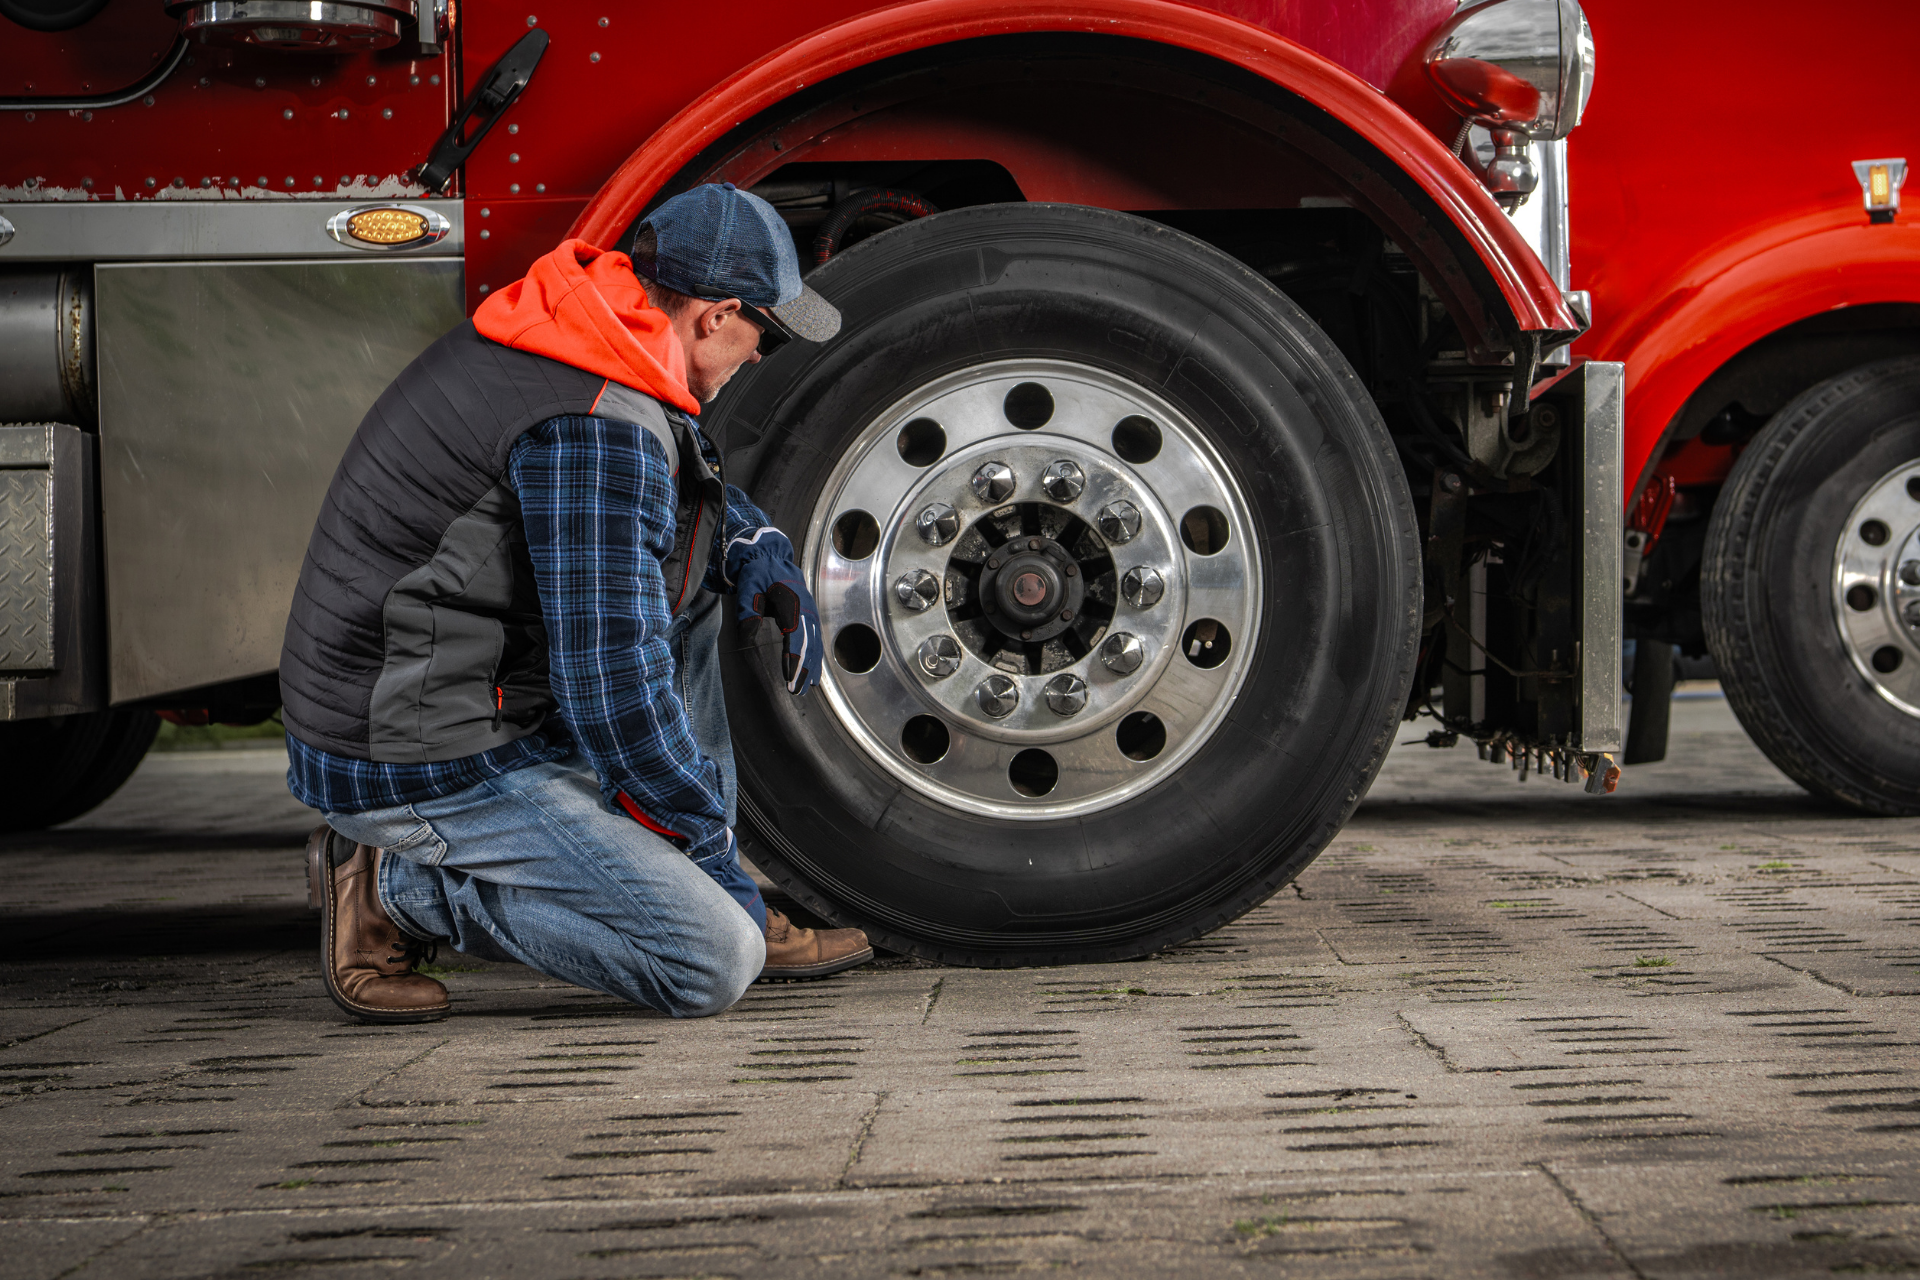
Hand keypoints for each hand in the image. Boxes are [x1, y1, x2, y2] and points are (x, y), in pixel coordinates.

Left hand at [732, 537, 820, 694]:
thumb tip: (747, 636)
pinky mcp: (810, 615)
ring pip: (815, 644)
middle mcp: (805, 609)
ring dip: (812, 666)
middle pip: (808, 644)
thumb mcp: (748, 589)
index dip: (794, 659)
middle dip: (803, 669)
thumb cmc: (758, 574)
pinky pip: (816, 639)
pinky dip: (816, 657)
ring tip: (808, 687)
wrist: (769, 557)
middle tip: (795, 690)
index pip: (795, 637)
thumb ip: (748, 612)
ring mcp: (810, 612)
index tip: (789, 678)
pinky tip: (814, 671)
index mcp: (791, 603)